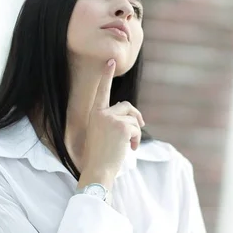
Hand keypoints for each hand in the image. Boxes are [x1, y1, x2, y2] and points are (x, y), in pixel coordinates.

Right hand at [79, 59, 144, 189]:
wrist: (97, 171)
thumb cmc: (99, 156)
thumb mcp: (103, 135)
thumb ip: (113, 122)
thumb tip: (135, 118)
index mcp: (95, 114)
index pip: (102, 92)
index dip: (106, 76)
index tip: (110, 61)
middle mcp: (101, 113)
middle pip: (127, 107)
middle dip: (136, 118)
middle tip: (138, 131)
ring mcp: (110, 119)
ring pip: (134, 119)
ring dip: (136, 133)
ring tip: (129, 146)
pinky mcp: (121, 127)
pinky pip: (137, 128)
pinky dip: (137, 139)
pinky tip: (130, 149)